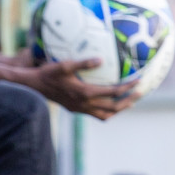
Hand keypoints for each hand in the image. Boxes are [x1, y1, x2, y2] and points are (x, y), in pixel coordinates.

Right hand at [18, 56, 136, 120]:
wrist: (32, 87)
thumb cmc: (49, 73)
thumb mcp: (65, 65)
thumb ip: (84, 63)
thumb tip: (101, 60)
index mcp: (85, 93)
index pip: (113, 92)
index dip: (128, 87)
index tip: (139, 81)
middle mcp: (84, 104)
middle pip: (113, 107)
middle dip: (129, 100)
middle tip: (141, 93)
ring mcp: (79, 109)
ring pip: (105, 114)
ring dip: (119, 109)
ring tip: (130, 102)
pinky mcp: (75, 110)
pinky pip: (95, 115)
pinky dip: (107, 111)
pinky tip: (110, 104)